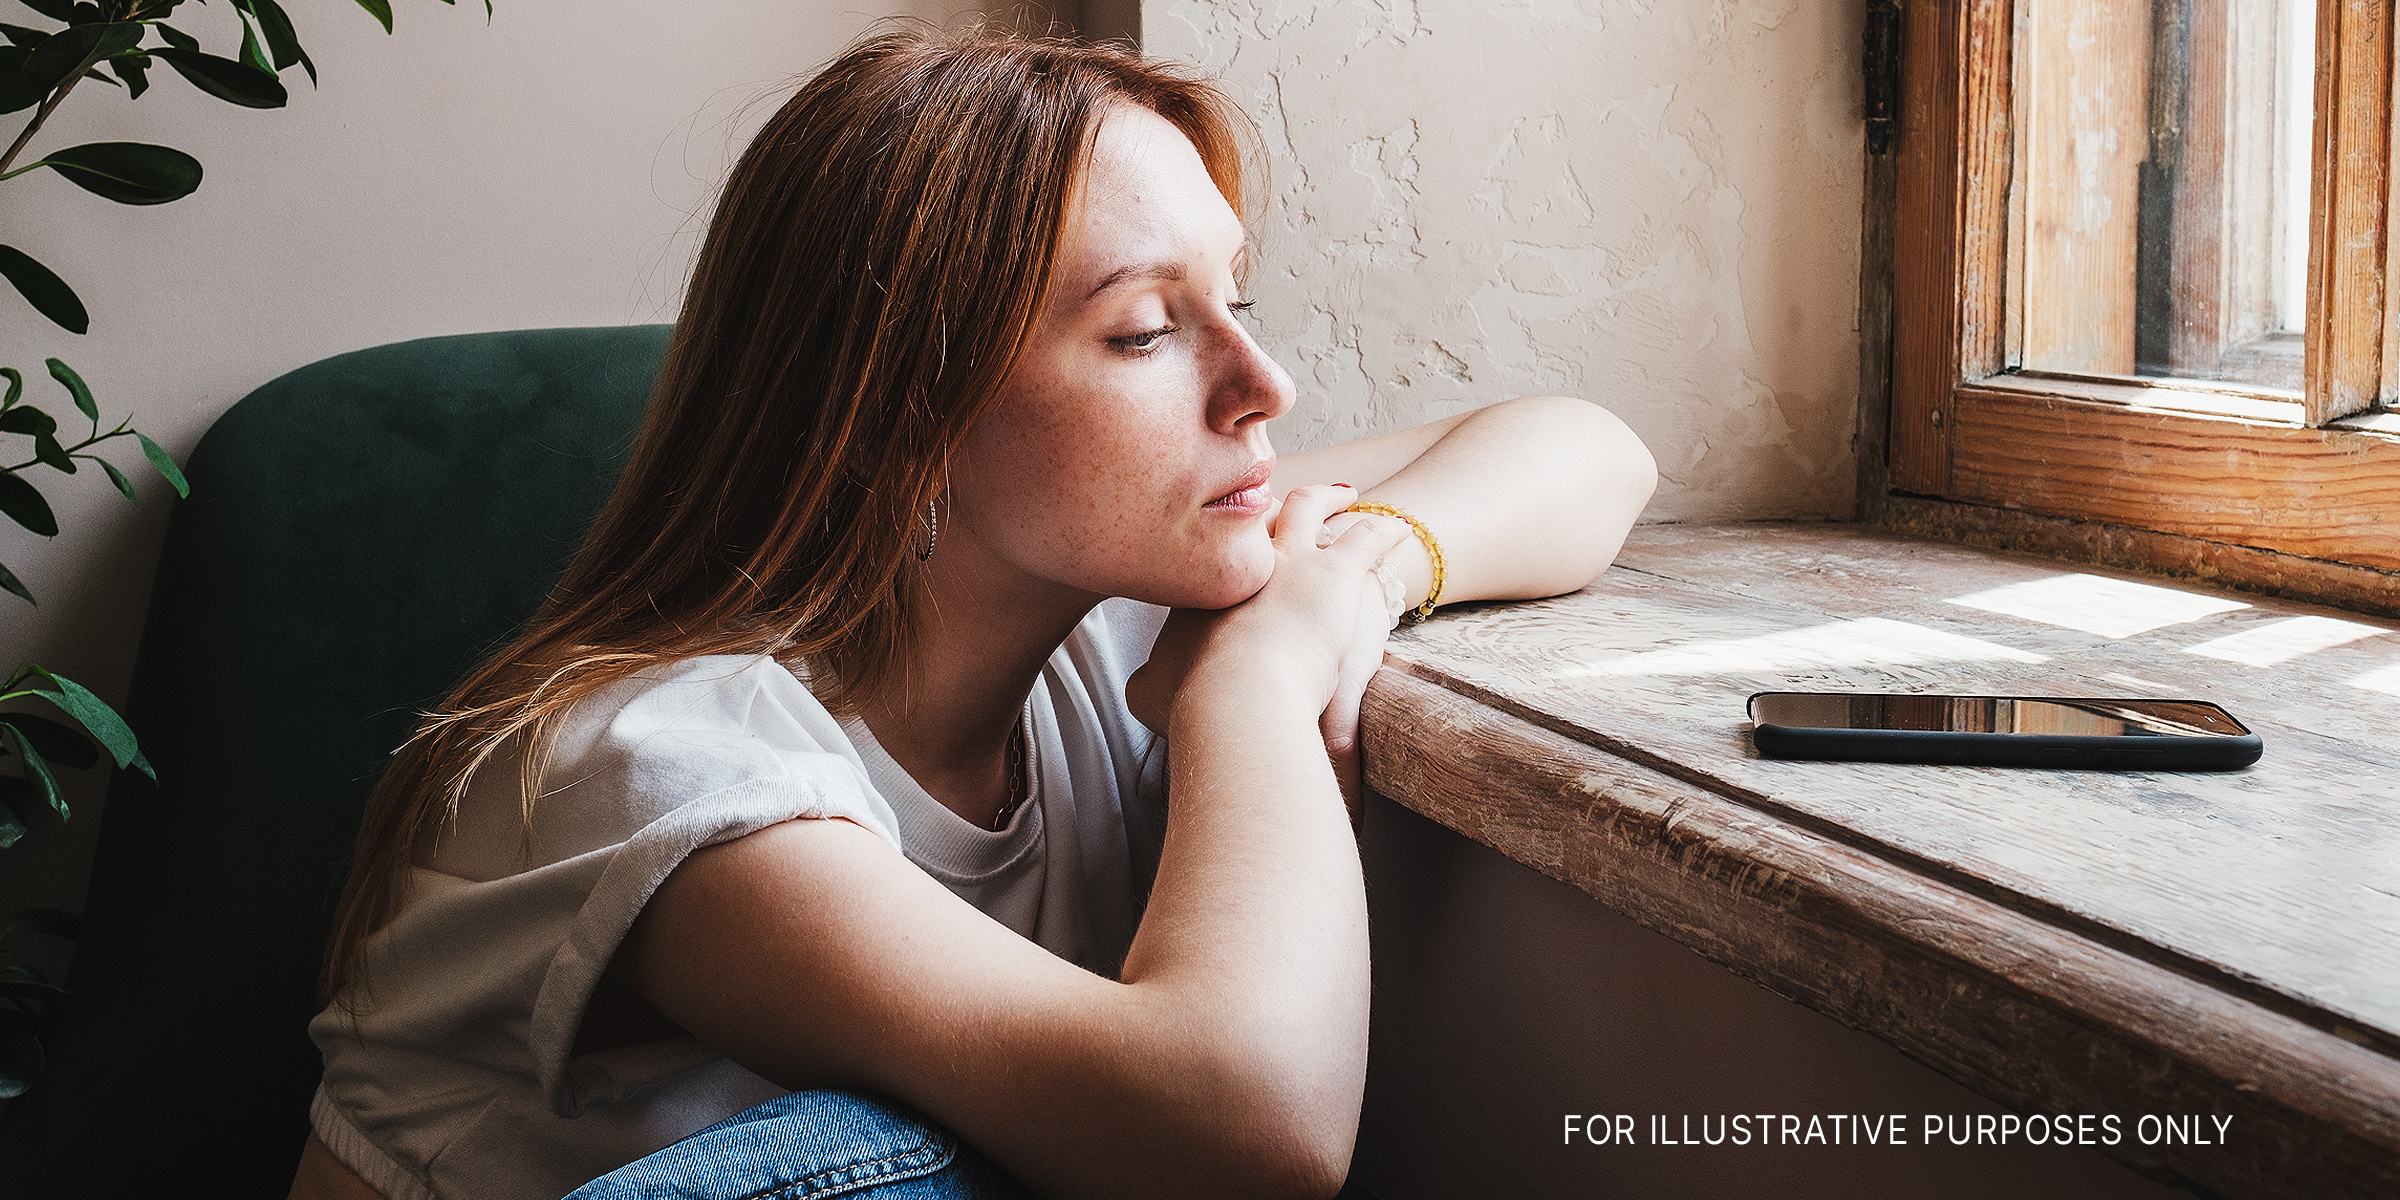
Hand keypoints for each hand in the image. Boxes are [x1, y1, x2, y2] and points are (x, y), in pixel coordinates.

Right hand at [1127, 485, 1409, 819]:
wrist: (1235, 695)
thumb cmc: (1192, 700)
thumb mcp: (1150, 691)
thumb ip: (1145, 683)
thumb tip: (1141, 684)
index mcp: (1204, 584)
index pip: (1218, 551)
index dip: (1228, 541)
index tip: (1237, 541)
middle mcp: (1245, 559)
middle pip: (1257, 514)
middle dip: (1270, 504)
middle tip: (1285, 500)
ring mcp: (1291, 559)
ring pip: (1310, 507)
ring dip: (1328, 497)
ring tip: (1344, 494)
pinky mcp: (1336, 572)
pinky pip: (1367, 539)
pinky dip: (1384, 530)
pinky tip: (1399, 527)